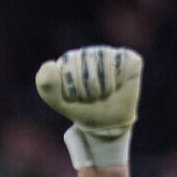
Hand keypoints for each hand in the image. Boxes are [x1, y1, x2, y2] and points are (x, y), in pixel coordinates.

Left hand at [35, 45, 141, 169]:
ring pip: (106, 63)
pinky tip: (117, 87)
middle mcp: (91, 53)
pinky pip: (124, 64)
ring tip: (103, 94)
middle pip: (89, 62)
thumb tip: (50, 64)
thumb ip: (46, 87)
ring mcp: (111, 54)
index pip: (70, 63)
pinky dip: (119, 81)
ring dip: (104, 87)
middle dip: (89, 88)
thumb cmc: (82, 110)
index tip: (76, 98)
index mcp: (71, 59)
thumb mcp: (59, 102)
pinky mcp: (130, 59)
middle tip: (92, 98)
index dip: (74, 86)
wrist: (105, 123)